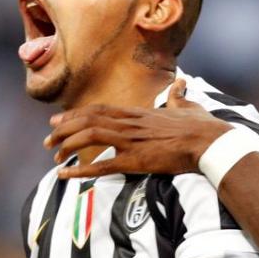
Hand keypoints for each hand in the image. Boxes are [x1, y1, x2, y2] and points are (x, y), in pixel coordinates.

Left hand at [46, 78, 232, 179]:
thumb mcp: (187, 106)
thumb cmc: (202, 126)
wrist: (209, 142)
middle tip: (48, 140)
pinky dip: (79, 169)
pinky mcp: (136, 160)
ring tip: (55, 156)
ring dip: (67, 145)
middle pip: (87, 121)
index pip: (99, 110)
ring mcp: (131, 141)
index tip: (59, 120)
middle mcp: (130, 124)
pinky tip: (65, 174)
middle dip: (64, 130)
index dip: (76, 115)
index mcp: (139, 113)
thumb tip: (181, 83)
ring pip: (89, 138)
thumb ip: (178, 96)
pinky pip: (101, 164)